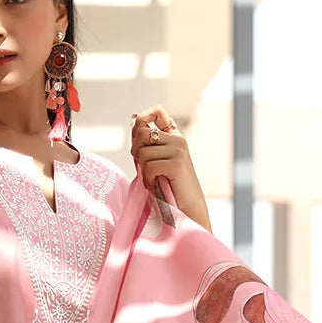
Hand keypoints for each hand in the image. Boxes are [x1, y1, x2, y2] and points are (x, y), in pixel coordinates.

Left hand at [130, 105, 211, 232]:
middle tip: (144, 169)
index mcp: (174, 136)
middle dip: (136, 152)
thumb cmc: (169, 190)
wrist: (188, 211)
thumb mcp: (155, 161)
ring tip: (153, 181)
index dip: (143, 119)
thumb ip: (145, 142)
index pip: (157, 111)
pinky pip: (149, 166)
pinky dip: (147, 180)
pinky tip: (155, 186)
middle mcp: (178, 139)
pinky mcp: (176, 163)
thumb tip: (134, 117)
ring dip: (143, 170)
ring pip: (143, 152)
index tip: (140, 141)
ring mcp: (178, 150)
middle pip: (142, 132)